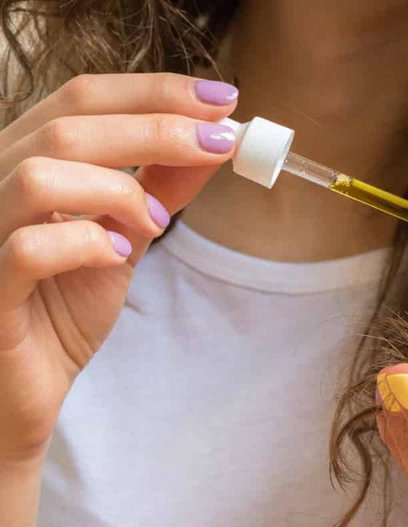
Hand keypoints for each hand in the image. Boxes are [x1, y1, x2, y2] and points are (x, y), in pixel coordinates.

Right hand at [0, 73, 238, 460]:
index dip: (155, 91)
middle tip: (220, 144)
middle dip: (158, 126)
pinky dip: (88, 244)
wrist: (21, 389)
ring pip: (41, 175)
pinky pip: (27, 248)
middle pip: (69, 125)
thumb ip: (157, 189)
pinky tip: (116, 256)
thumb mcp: (122, 238)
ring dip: (119, 191)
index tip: (222, 100)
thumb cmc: (60, 311)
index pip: (82, 98)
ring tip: (152, 223)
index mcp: (23, 161)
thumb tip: (212, 143)